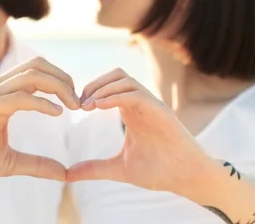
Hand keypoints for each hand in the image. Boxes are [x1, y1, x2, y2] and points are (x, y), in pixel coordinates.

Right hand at [0, 57, 80, 185]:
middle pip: (39, 65)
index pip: (38, 72)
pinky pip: (20, 96)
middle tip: (80, 102)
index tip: (77, 104)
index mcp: (3, 94)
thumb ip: (36, 164)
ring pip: (32, 75)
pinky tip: (57, 114)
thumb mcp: (9, 162)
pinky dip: (42, 103)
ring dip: (58, 86)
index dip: (62, 82)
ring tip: (73, 106)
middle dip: (64, 79)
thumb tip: (63, 174)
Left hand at [66, 68, 214, 198]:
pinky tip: (99, 107)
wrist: (186, 179)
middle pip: (116, 75)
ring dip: (103, 88)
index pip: (110, 85)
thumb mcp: (119, 168)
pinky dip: (115, 96)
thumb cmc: (159, 171)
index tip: (76, 107)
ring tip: (88, 105)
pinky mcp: (160, 111)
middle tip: (80, 103)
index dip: (91, 90)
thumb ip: (95, 168)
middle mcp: (142, 104)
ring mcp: (152, 105)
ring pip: (125, 80)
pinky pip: (136, 94)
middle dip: (95, 84)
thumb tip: (68, 174)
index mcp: (132, 111)